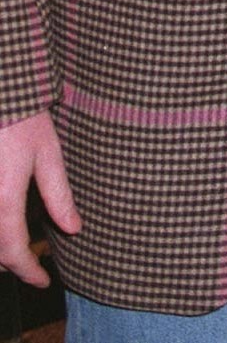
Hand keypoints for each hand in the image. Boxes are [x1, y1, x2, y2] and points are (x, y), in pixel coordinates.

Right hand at [0, 111, 79, 285]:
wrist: (0, 92)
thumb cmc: (23, 119)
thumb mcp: (48, 155)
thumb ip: (59, 196)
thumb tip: (74, 228)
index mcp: (3, 199)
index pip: (13, 251)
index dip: (28, 271)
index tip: (42, 280)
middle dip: (10, 264)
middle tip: (32, 266)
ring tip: (15, 250)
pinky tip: (3, 226)